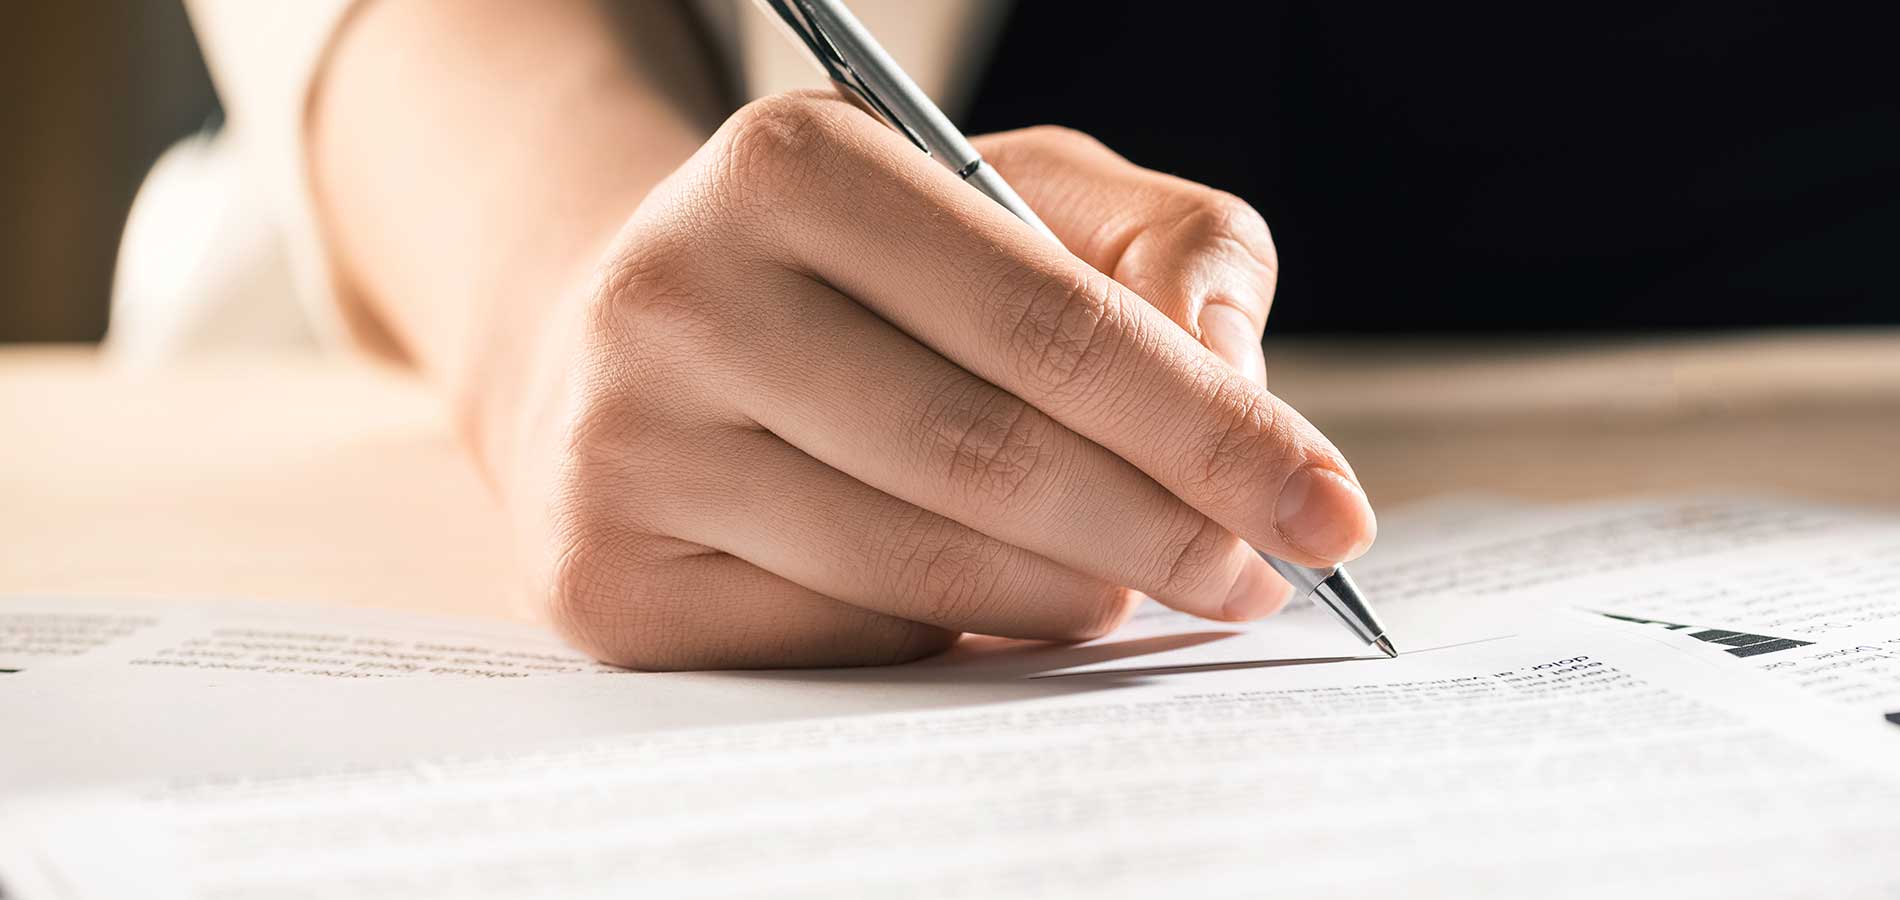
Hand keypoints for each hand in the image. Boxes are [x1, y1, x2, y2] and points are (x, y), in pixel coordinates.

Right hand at [507, 92, 1375, 668]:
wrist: (627, 341)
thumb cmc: (860, 271)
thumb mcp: (1017, 194)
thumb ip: (1168, 245)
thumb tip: (1230, 364)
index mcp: (790, 163)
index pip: (1049, 320)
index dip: (1210, 427)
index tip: (1327, 506)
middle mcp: (676, 294)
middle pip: (986, 456)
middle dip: (1163, 533)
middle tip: (1258, 577)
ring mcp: (622, 446)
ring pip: (917, 568)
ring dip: (1070, 598)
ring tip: (1128, 583)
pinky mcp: (604, 577)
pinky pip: (842, 641)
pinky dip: (952, 635)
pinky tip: (988, 600)